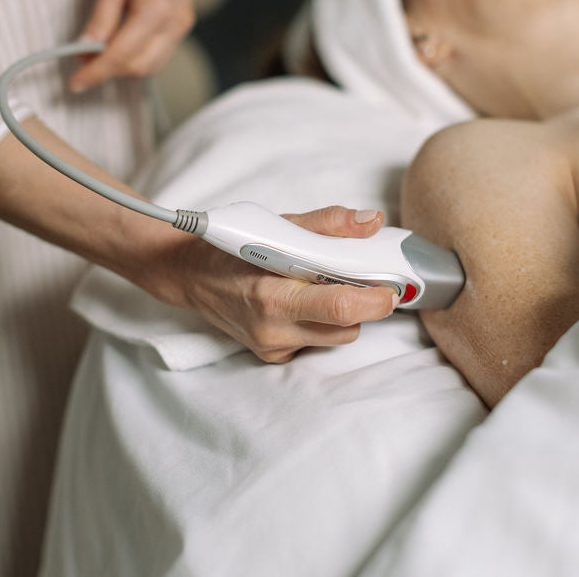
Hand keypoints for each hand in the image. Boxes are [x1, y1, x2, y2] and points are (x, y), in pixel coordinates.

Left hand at [69, 0, 193, 89]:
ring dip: (123, 68)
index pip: (122, 54)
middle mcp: (176, 22)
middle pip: (139, 67)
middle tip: (82, 64)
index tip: (75, 82)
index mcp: (157, 7)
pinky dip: (137, 58)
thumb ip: (101, 19)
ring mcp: (183, 25)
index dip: (96, 72)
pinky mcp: (183, 25)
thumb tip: (85, 50)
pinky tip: (118, 47)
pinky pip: (159, 54)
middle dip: (109, 72)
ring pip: (151, 66)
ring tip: (98, 55)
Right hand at [144, 206, 399, 362]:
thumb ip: (328, 224)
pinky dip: (318, 324)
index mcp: (273, 295)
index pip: (340, 308)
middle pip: (346, 329)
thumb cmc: (230, 247)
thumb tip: (371, 222)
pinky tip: (299, 303)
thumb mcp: (277, 225)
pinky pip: (314, 343)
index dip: (375, 300)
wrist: (186, 273)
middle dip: (360, 305)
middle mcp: (272, 328)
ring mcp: (271, 346)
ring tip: (319, 286)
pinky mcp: (271, 355)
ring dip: (340, 315)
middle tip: (355, 278)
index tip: (392, 288)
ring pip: (335, 338)